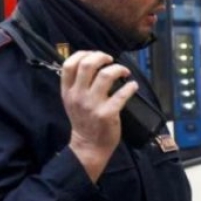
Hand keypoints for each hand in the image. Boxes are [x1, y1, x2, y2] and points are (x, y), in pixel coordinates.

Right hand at [61, 50, 139, 182]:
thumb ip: (77, 83)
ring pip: (106, 75)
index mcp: (68, 91)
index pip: (69, 64)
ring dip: (119, 69)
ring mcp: (93, 105)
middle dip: (102, 57)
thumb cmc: (83, 121)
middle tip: (111, 60)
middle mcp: (78, 96)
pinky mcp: (108, 113)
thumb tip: (93, 62)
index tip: (95, 55)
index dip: (84, 54)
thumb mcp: (72, 101)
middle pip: (88, 65)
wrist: (88, 146)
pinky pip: (122, 94)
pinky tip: (133, 86)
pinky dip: (130, 86)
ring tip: (124, 72)